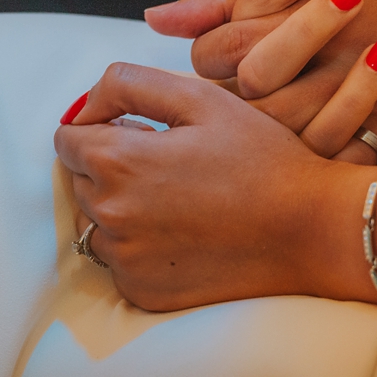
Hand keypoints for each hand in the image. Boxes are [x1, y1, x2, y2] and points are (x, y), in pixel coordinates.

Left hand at [53, 64, 376, 311]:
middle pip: (80, 180)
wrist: (310, 230)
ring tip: (179, 200)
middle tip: (170, 164)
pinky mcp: (141, 292)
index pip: (66, 138)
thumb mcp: (199, 98)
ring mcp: (124, 260)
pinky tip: (185, 234)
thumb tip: (82, 107)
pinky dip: (139, 246)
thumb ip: (128, 85)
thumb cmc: (260, 157)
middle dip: (110, 165)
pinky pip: (120, 261)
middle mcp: (109, 215)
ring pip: (96, 223)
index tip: (141, 131)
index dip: (101, 127)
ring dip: (121, 207)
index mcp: (117, 162)